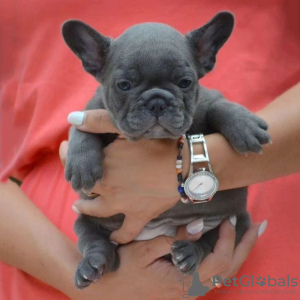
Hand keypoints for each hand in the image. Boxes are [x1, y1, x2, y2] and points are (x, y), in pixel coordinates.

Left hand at [61, 109, 189, 242]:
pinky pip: (126, 232)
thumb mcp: (125, 128)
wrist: (184, 164)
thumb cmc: (157, 143)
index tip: (66, 149)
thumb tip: (71, 119)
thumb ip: (98, 121)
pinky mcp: (139, 216)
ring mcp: (122, 205)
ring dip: (86, 209)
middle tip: (76, 178)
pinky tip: (113, 238)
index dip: (69, 156)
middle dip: (77, 181)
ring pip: (97, 210)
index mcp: (104, 165)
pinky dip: (119, 236)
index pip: (79, 162)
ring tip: (78, 206)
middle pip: (85, 187)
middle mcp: (108, 187)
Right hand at [69, 219, 264, 299]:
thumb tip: (198, 226)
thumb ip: (172, 239)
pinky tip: (228, 245)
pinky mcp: (185, 284)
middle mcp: (191, 289)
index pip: (217, 262)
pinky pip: (214, 272)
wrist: (108, 290)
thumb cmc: (123, 269)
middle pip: (229, 270)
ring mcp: (189, 289)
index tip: (227, 219)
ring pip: (224, 273)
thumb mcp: (143, 250)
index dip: (226, 240)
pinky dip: (226, 256)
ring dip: (239, 251)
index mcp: (182, 281)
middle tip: (257, 225)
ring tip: (249, 232)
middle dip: (245, 247)